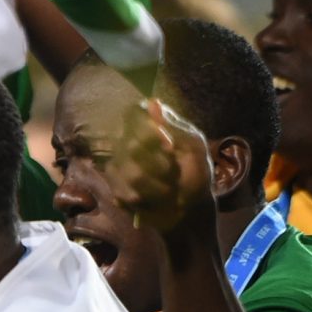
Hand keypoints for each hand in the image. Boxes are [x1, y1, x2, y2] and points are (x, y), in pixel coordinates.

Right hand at [102, 95, 216, 240]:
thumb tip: (152, 102)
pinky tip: (153, 201)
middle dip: (160, 166)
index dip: (149, 131)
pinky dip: (144, 200)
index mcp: (151, 126)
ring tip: (168, 192)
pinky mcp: (114, 184)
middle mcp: (130, 139)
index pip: (133, 114)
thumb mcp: (194, 148)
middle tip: (174, 174)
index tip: (170, 147)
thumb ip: (174, 127)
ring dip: (155, 186)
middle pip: (131, 145)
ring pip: (128, 171)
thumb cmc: (196, 174)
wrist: (190, 209)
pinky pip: (121, 190)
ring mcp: (119, 162)